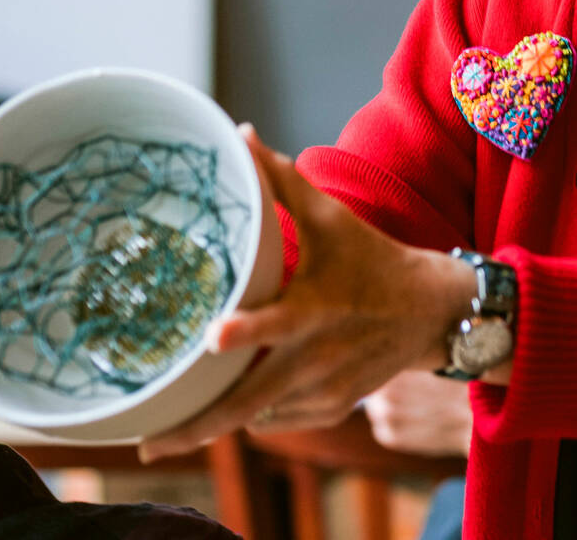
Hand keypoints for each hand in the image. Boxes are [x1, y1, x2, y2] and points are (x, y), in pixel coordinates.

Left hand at [137, 125, 474, 460]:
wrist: (431, 312)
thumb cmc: (371, 257)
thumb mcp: (331, 218)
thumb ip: (281, 180)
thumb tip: (242, 132)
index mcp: (316, 306)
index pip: (278, 322)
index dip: (247, 331)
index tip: (212, 337)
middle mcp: (318, 356)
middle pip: (250, 401)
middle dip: (197, 427)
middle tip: (145, 445)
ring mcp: (325, 390)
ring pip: (257, 417)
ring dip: (213, 424)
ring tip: (164, 435)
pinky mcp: (331, 408)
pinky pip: (275, 420)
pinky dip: (250, 414)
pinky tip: (226, 406)